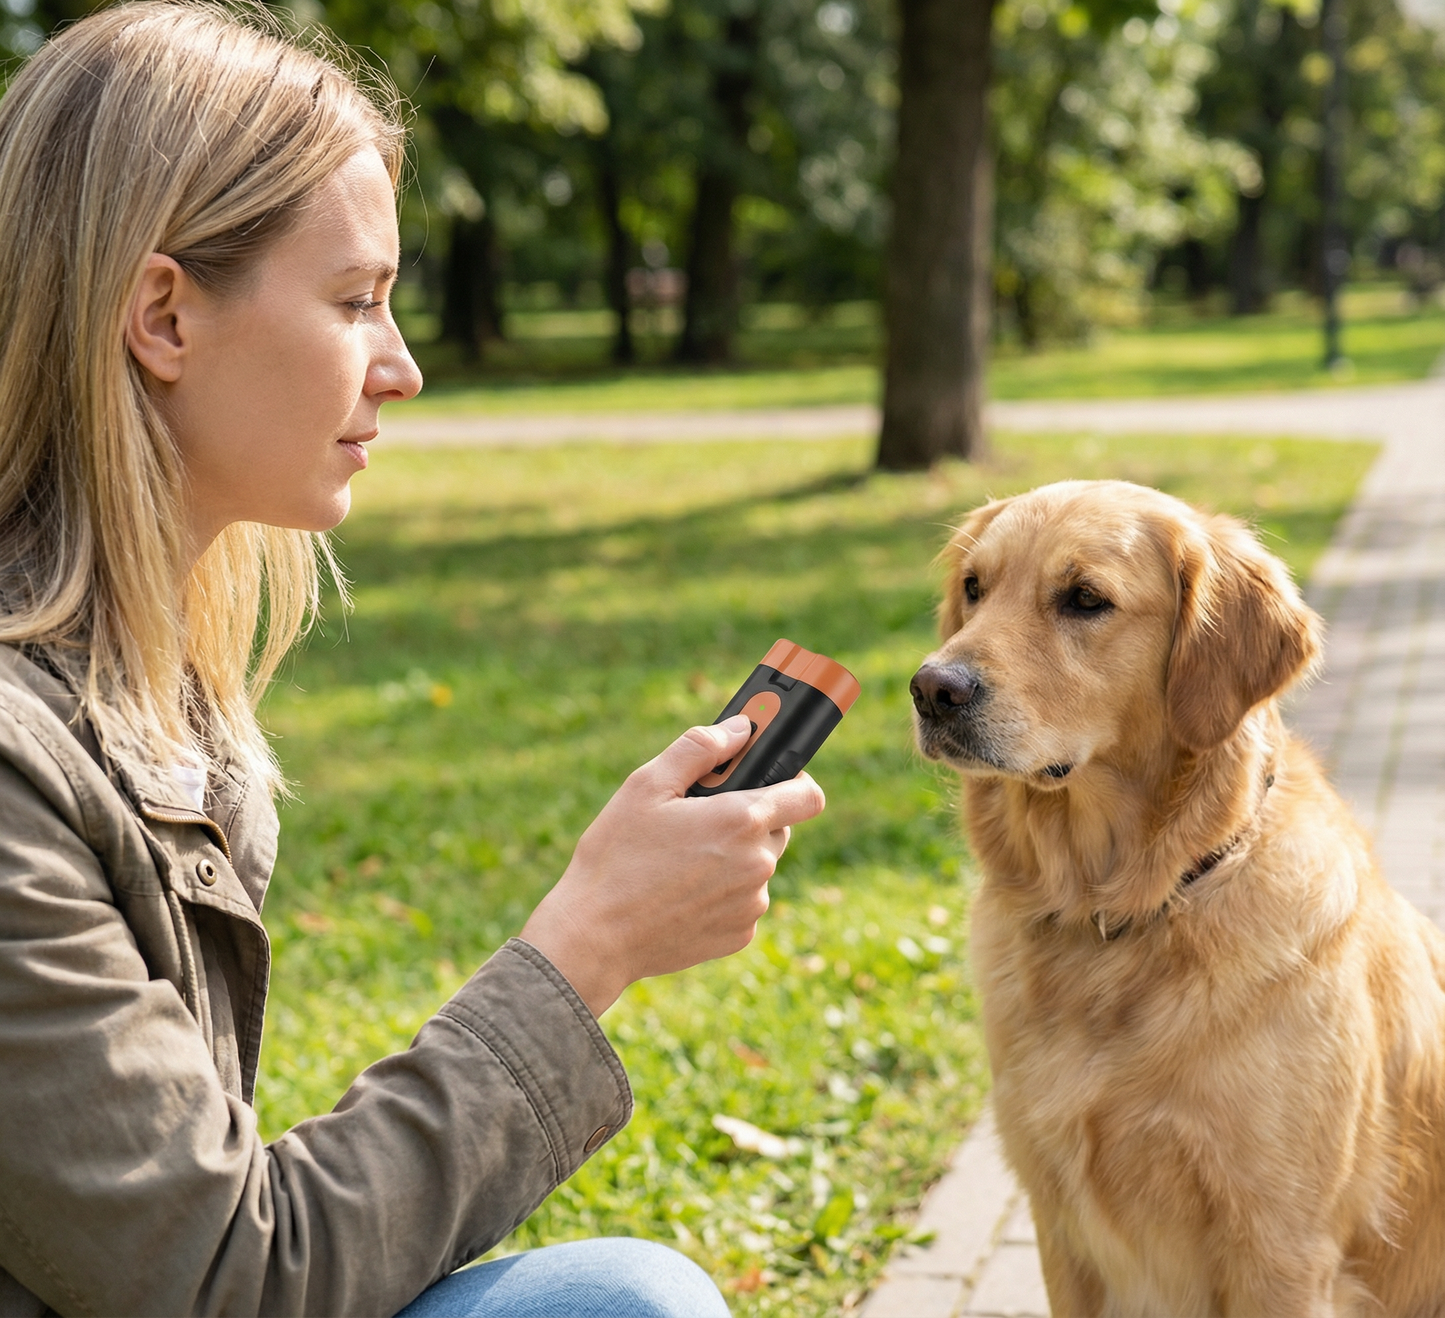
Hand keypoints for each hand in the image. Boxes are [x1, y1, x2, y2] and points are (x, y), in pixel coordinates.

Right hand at [519, 715, 826, 1016]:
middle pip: (777, 829)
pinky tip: (680, 893)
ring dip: (733, 858)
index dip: (796, 781)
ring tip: (680, 862)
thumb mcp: (646, 786)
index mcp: (742, 820)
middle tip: (699, 820)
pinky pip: (742, 901)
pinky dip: (722, 893)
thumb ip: (698, 748)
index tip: (774, 778)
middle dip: (748, 819)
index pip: (808, 796)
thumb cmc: (616, 856)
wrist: (595, 937)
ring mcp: (751, 904)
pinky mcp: (740, 935)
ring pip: (757, 866)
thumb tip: (739, 728)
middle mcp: (758, 864)